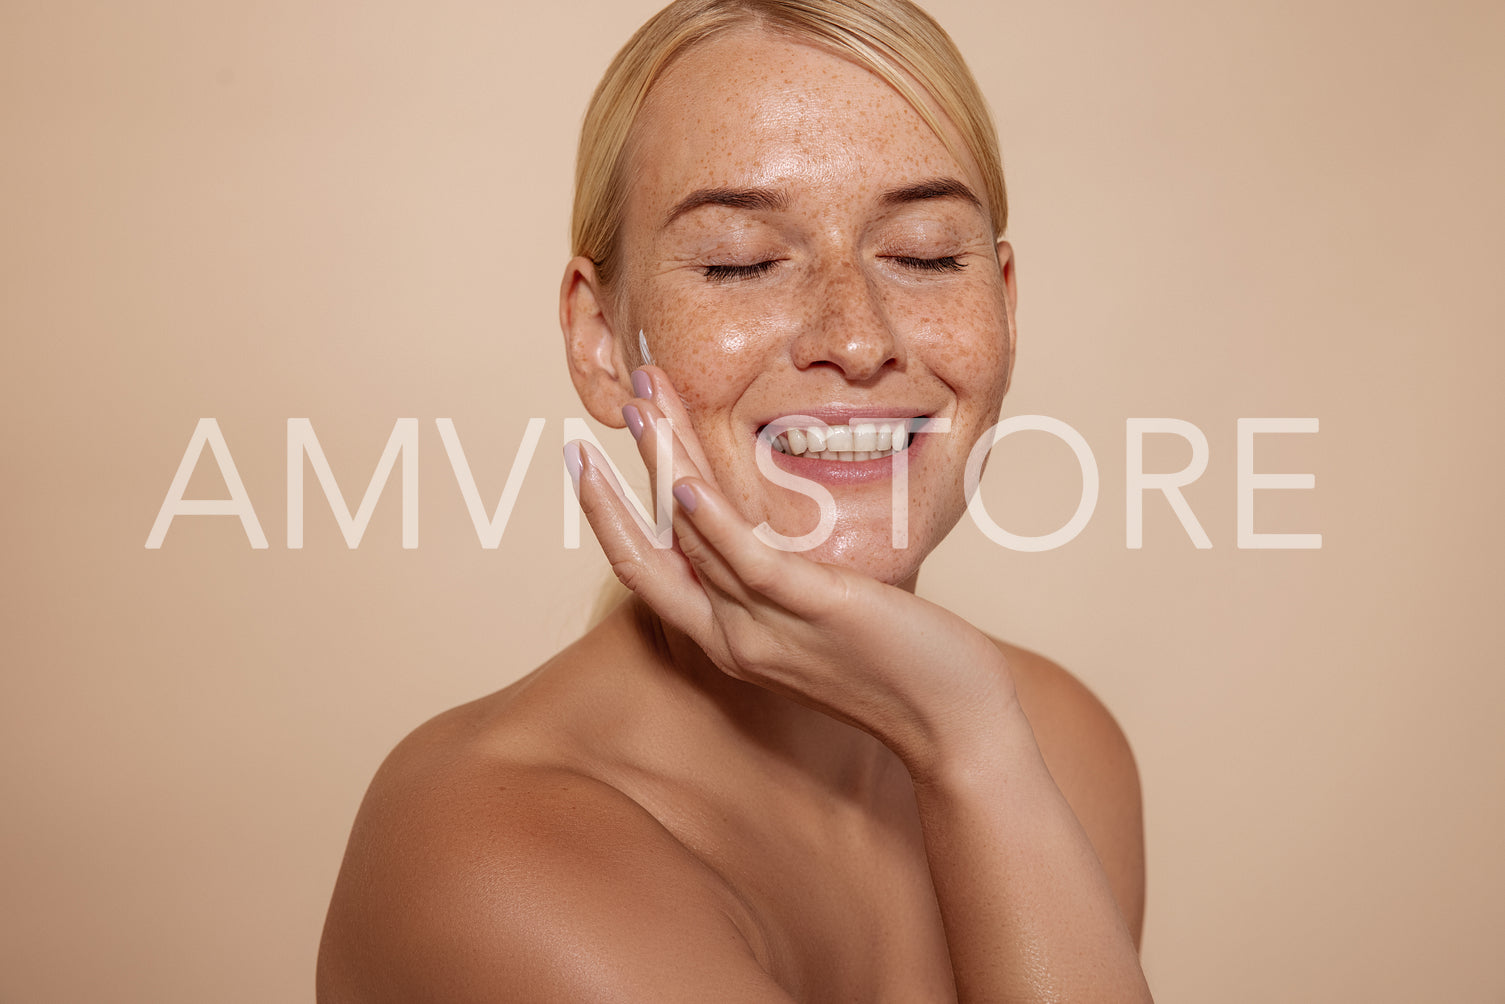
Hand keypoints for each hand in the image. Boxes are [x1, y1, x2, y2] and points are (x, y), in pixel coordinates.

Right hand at [568, 367, 1021, 776]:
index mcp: (730, 639)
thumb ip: (780, 584)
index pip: (650, 572)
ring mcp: (769, 629)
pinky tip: (686, 482)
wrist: (955, 724)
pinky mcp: (816, 611)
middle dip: (616, 481)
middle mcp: (733, 639)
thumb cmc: (897, 664)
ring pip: (694, 541)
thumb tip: (762, 536)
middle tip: (602, 414)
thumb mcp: (818, 621)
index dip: (611, 517)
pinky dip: (713, 523)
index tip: (587, 461)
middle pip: (654, 552)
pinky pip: (751, 564)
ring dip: (664, 467)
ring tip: (645, 406)